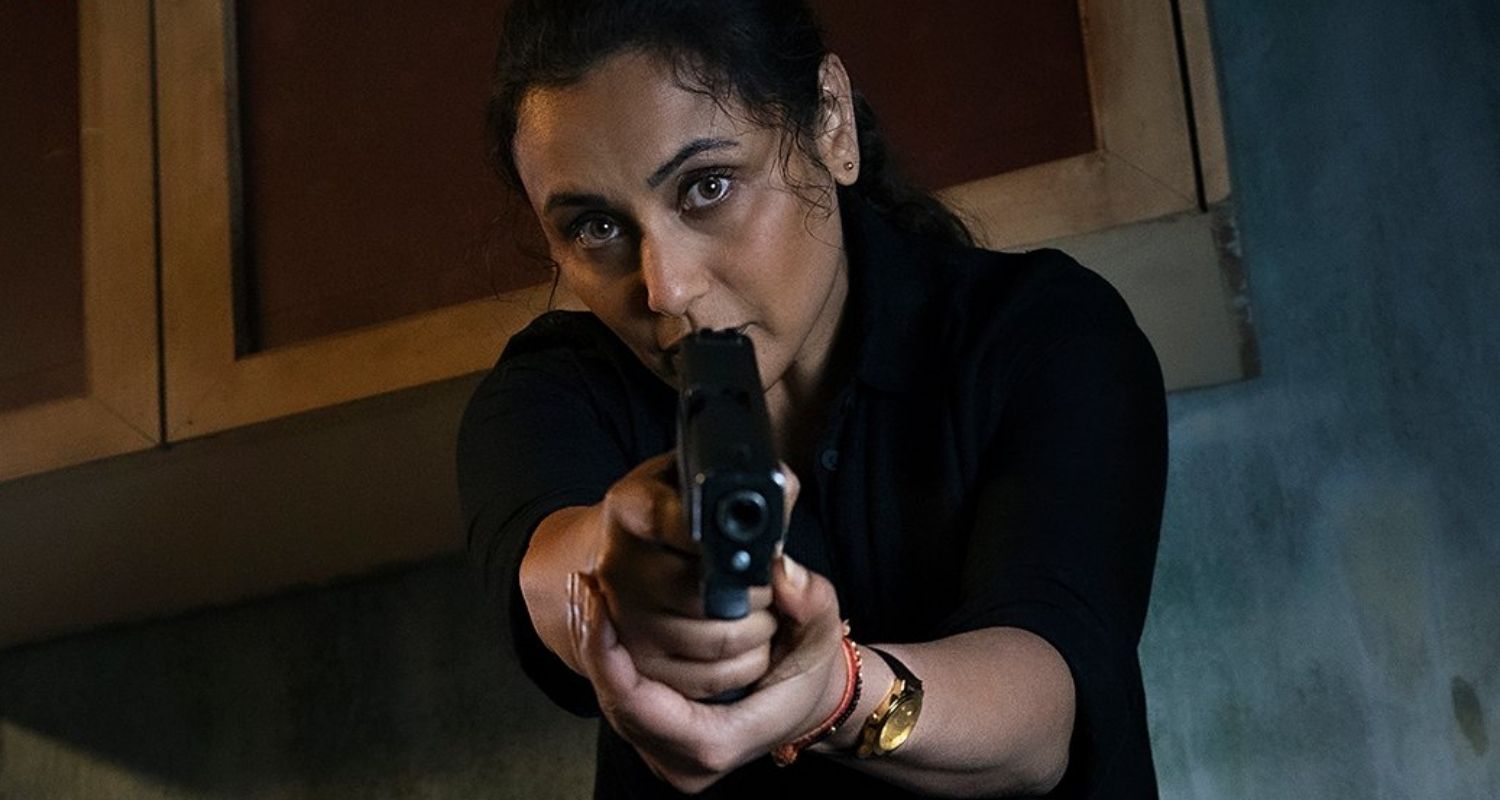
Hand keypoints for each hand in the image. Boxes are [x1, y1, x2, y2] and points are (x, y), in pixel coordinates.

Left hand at [569, 551, 849, 792]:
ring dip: (594, 646)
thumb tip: (778, 572)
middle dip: (593, 640)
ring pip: (611, 700)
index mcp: (718, 741)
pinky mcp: (656, 740)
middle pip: (615, 701)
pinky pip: (619, 699)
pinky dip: (606, 658)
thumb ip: (807, 600)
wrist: (809, 700)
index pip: (638, 704)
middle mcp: (684, 761)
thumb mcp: (820, 630)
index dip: (606, 656)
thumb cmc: (809, 670)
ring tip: (584, 591)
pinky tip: (599, 615)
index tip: (597, 604)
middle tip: (583, 585)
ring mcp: (666, 755)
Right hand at [587, 452, 792, 699]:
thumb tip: (782, 497)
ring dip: (756, 630)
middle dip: (756, 592)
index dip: (730, 543)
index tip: (758, 551)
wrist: (627, 557)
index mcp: (631, 508)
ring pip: (717, 640)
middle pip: (709, 593)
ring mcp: (623, 618)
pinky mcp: (637, 665)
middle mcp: (617, 564)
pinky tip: (742, 639)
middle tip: (764, 584)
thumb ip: (751, 485)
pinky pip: (710, 678)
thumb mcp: (708, 485)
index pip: (685, 525)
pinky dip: (742, 665)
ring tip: (757, 610)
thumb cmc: (676, 515)